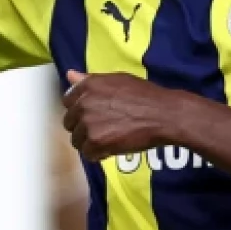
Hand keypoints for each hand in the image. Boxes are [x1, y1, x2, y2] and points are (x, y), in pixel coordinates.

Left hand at [62, 70, 178, 160]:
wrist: (163, 114)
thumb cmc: (145, 95)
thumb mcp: (117, 80)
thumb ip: (91, 80)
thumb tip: (69, 75)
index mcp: (88, 86)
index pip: (67, 101)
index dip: (80, 110)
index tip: (93, 114)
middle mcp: (83, 103)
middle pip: (70, 122)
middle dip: (83, 128)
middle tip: (104, 129)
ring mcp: (88, 123)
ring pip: (77, 140)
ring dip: (90, 142)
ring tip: (109, 139)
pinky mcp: (96, 142)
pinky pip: (87, 153)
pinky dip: (98, 154)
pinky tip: (112, 148)